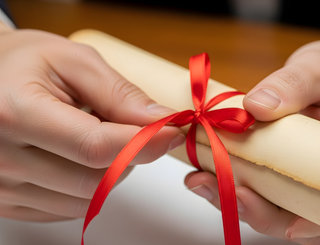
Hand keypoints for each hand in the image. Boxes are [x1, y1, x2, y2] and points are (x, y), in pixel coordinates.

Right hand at [0, 29, 183, 220]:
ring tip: (92, 136)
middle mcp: (0, 157)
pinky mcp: (6, 203)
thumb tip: (161, 122)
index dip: (142, 144)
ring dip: (108, 172)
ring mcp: (0, 186)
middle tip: (125, 127)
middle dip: (127, 156)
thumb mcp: (74, 62)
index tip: (171, 133)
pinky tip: (73, 156)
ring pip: (85, 199)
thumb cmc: (26, 64)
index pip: (94, 146)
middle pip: (94, 179)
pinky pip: (66, 209)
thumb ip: (120, 94)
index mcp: (13, 112)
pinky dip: (85, 186)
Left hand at [186, 33, 319, 243]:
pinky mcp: (271, 165)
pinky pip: (249, 180)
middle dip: (255, 211)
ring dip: (230, 197)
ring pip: (264, 203)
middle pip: (291, 216)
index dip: (311, 225)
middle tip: (223, 190)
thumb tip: (255, 106)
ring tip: (199, 180)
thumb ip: (294, 84)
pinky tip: (201, 167)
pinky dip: (224, 178)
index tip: (287, 224)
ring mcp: (293, 174)